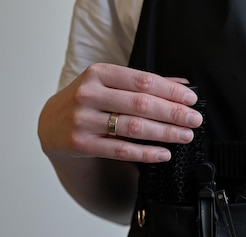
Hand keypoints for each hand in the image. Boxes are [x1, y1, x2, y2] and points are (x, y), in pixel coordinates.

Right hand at [38, 63, 202, 162]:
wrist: (51, 125)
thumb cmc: (89, 102)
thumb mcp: (109, 85)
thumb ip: (143, 84)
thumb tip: (182, 85)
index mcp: (99, 73)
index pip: (143, 81)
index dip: (170, 91)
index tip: (191, 100)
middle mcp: (89, 94)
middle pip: (141, 104)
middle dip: (173, 113)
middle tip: (195, 120)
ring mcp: (83, 119)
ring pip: (133, 127)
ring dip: (165, 133)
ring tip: (185, 136)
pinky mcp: (82, 143)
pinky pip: (121, 150)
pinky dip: (146, 153)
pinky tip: (164, 154)